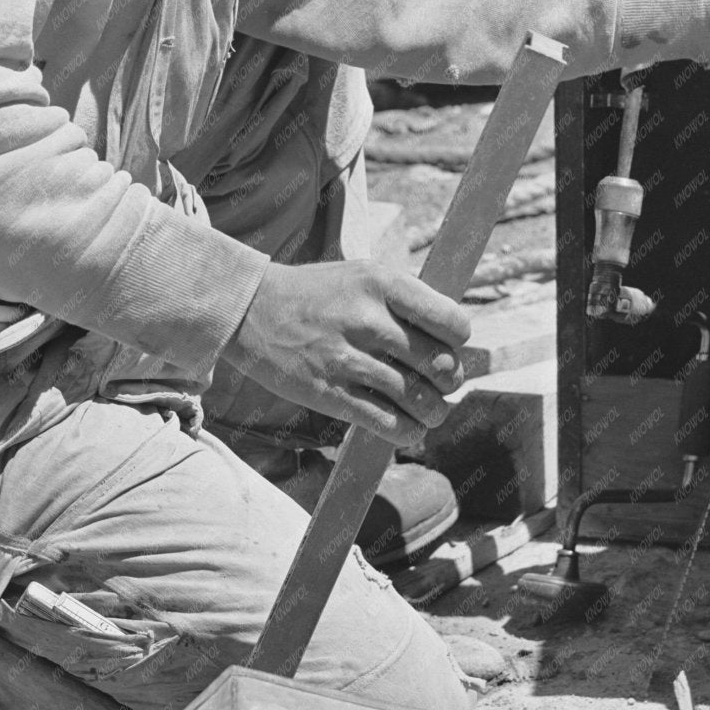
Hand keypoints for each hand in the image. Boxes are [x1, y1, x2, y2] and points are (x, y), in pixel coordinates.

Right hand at [227, 261, 468, 449]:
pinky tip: (407, 427)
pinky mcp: (330, 394)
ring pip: (419, 400)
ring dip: (433, 412)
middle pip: (441, 364)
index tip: (448, 344)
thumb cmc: (317, 294)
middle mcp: (368, 320)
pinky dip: (408, 432)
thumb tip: (455, 340)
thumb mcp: (364, 276)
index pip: (451, 322)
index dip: (458, 340)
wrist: (251, 309)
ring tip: (429, 410)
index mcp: (382, 284)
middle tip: (441, 382)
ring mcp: (347, 359)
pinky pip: (389, 424)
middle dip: (450, 380)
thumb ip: (406, 302)